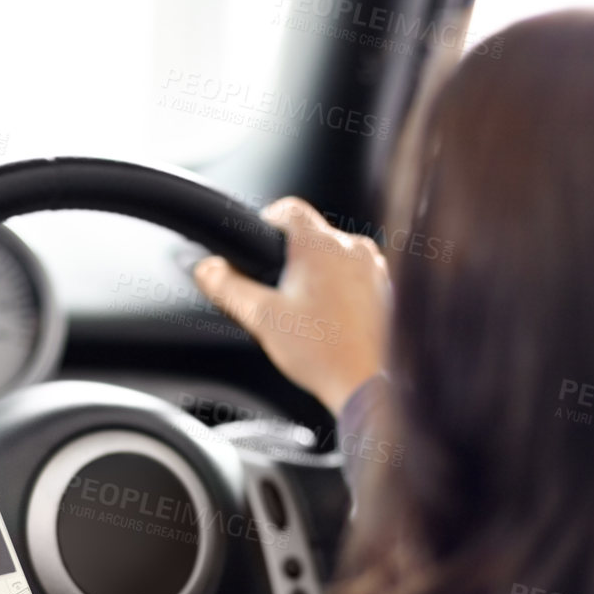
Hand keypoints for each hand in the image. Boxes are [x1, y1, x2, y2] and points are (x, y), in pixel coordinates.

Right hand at [195, 196, 389, 414]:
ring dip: (317, 276)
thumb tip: (206, 269)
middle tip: (278, 295)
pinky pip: (356, 277)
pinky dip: (340, 291)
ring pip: (335, 257)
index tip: (260, 253)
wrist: (366, 385)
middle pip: (311, 235)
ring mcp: (375, 268)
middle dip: (291, 259)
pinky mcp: (387, 290)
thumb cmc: (320, 352)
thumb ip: (227, 286)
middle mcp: (353, 247)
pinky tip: (330, 322)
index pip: (288, 209)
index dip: (266, 224)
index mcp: (320, 244)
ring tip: (306, 313)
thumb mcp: (261, 317)